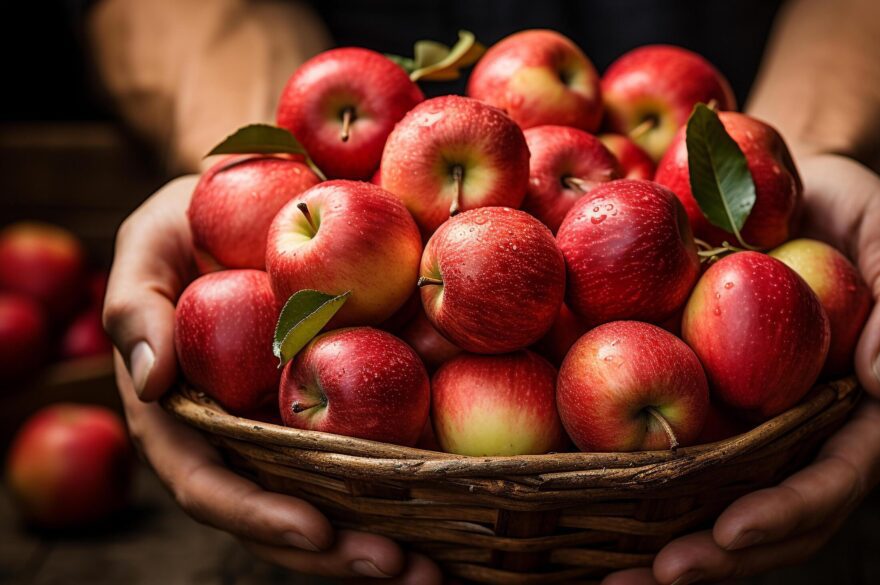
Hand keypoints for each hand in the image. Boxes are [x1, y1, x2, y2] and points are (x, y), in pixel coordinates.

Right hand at [103, 177, 440, 582]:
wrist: (259, 195)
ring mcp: (295, 425)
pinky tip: (460, 509)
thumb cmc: (191, 220)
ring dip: (382, 542)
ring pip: (335, 501)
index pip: (209, 482)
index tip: (312, 528)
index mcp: (185, 414)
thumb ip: (136, 306)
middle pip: (283, 512)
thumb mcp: (149, 244)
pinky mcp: (345, 402)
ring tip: (437, 571)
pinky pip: (374, 452)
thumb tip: (148, 382)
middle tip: (400, 570)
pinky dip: (411, 489)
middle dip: (335, 553)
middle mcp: (244, 434)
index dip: (255, 513)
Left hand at [602, 154, 879, 583]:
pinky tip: (585, 515)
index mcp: (861, 409)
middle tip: (659, 575)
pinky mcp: (707, 403)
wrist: (786, 185)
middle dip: (720, 555)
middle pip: (772, 514)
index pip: (834, 476)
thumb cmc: (848, 208)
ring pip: (719, 503)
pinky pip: (679, 457)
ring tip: (612, 578)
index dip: (789, 510)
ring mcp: (754, 423)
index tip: (732, 528)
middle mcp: (804, 431)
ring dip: (673, 547)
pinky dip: (640, 494)